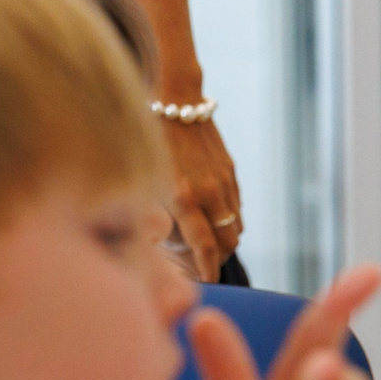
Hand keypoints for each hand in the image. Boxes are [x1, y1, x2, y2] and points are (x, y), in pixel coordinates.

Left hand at [163, 114, 242, 281]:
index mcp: (185, 197)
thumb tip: (156, 237)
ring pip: (236, 223)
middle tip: (206, 267)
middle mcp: (209, 192)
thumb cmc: (149, 136)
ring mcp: (223, 181)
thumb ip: (153, 208)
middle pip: (228, 239)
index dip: (208, 268)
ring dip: (226, 239)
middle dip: (219, 258)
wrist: (176, 99)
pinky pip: (236, 204)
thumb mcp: (144, 177)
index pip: (205, 246)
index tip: (208, 280)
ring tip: (211, 246)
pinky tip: (214, 218)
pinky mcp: (230, 169)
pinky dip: (229, 217)